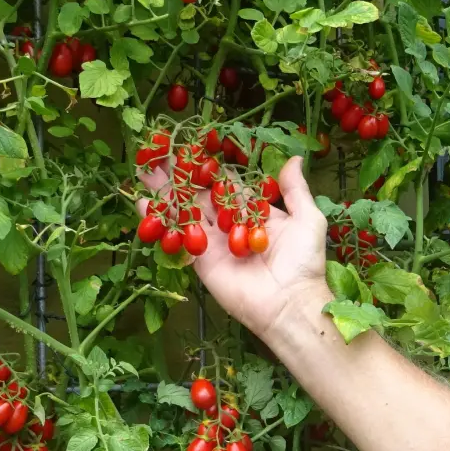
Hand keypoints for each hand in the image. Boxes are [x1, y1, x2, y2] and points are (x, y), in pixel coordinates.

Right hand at [139, 155, 328, 338]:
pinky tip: (141, 202)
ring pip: (187, 211)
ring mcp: (214, 243)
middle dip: (181, 176)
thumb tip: (295, 158)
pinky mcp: (201, 260)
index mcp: (255, 212)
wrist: (289, 303)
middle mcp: (231, 225)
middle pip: (202, 195)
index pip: (227, 184)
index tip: (192, 147)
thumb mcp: (308, 219)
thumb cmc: (303, 262)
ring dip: (165, 192)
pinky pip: (179, 238)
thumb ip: (296, 189)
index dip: (210, 167)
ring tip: (144, 170)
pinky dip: (160, 221)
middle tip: (157, 153)